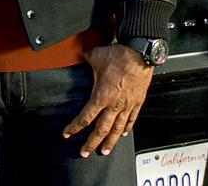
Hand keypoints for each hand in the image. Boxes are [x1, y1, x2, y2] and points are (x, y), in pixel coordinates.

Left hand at [63, 43, 153, 157]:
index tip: (67, 134)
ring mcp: (127, 104)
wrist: (140, 54)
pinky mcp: (138, 101)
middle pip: (101, 129)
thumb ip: (86, 58)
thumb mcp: (95, 56)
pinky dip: (127, 128)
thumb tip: (82, 54)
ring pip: (117, 129)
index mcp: (101, 96)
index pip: (85, 117)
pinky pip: (132, 119)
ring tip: (105, 151)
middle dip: (91, 143)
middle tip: (85, 152)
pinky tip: (123, 134)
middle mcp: (114, 104)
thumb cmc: (119, 55)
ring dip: (110, 141)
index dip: (75, 127)